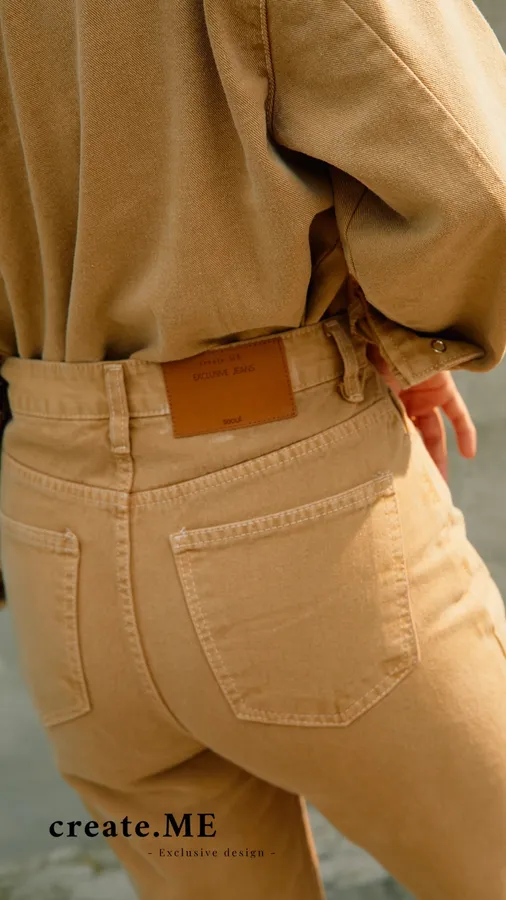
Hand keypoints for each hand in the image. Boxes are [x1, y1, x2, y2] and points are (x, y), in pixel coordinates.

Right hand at [366, 344, 476, 481]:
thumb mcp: (362, 401)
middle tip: (417, 490)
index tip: (392, 482)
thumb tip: (358, 458)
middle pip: (413, 438)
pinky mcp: (442, 387)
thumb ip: (365, 422)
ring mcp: (423, 393)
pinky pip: (457, 413)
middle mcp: (401, 400)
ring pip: (434, 431)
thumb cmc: (362, 366)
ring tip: (440, 481)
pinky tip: (468, 454)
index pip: (390, 435)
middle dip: (416, 463)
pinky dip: (464, 432)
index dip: (394, 457)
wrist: (381, 335)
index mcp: (379, 403)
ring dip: (438, 454)